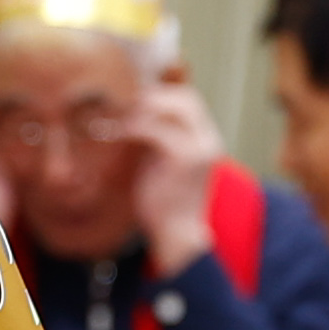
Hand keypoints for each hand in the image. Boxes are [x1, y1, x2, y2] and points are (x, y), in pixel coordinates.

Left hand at [123, 79, 228, 272]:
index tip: (134, 101)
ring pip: (173, 107)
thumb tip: (134, 116)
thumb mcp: (163, 162)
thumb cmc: (166, 202)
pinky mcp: (184, 158)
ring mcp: (199, 148)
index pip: (190, 101)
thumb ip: (157, 139)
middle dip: (155, 97)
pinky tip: (120, 134)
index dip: (163, 95)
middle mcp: (208, 140)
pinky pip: (157, 129)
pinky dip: (136, 127)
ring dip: (144, 109)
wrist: (177, 234)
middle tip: (126, 105)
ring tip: (122, 119)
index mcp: (206, 140)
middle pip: (187, 97)